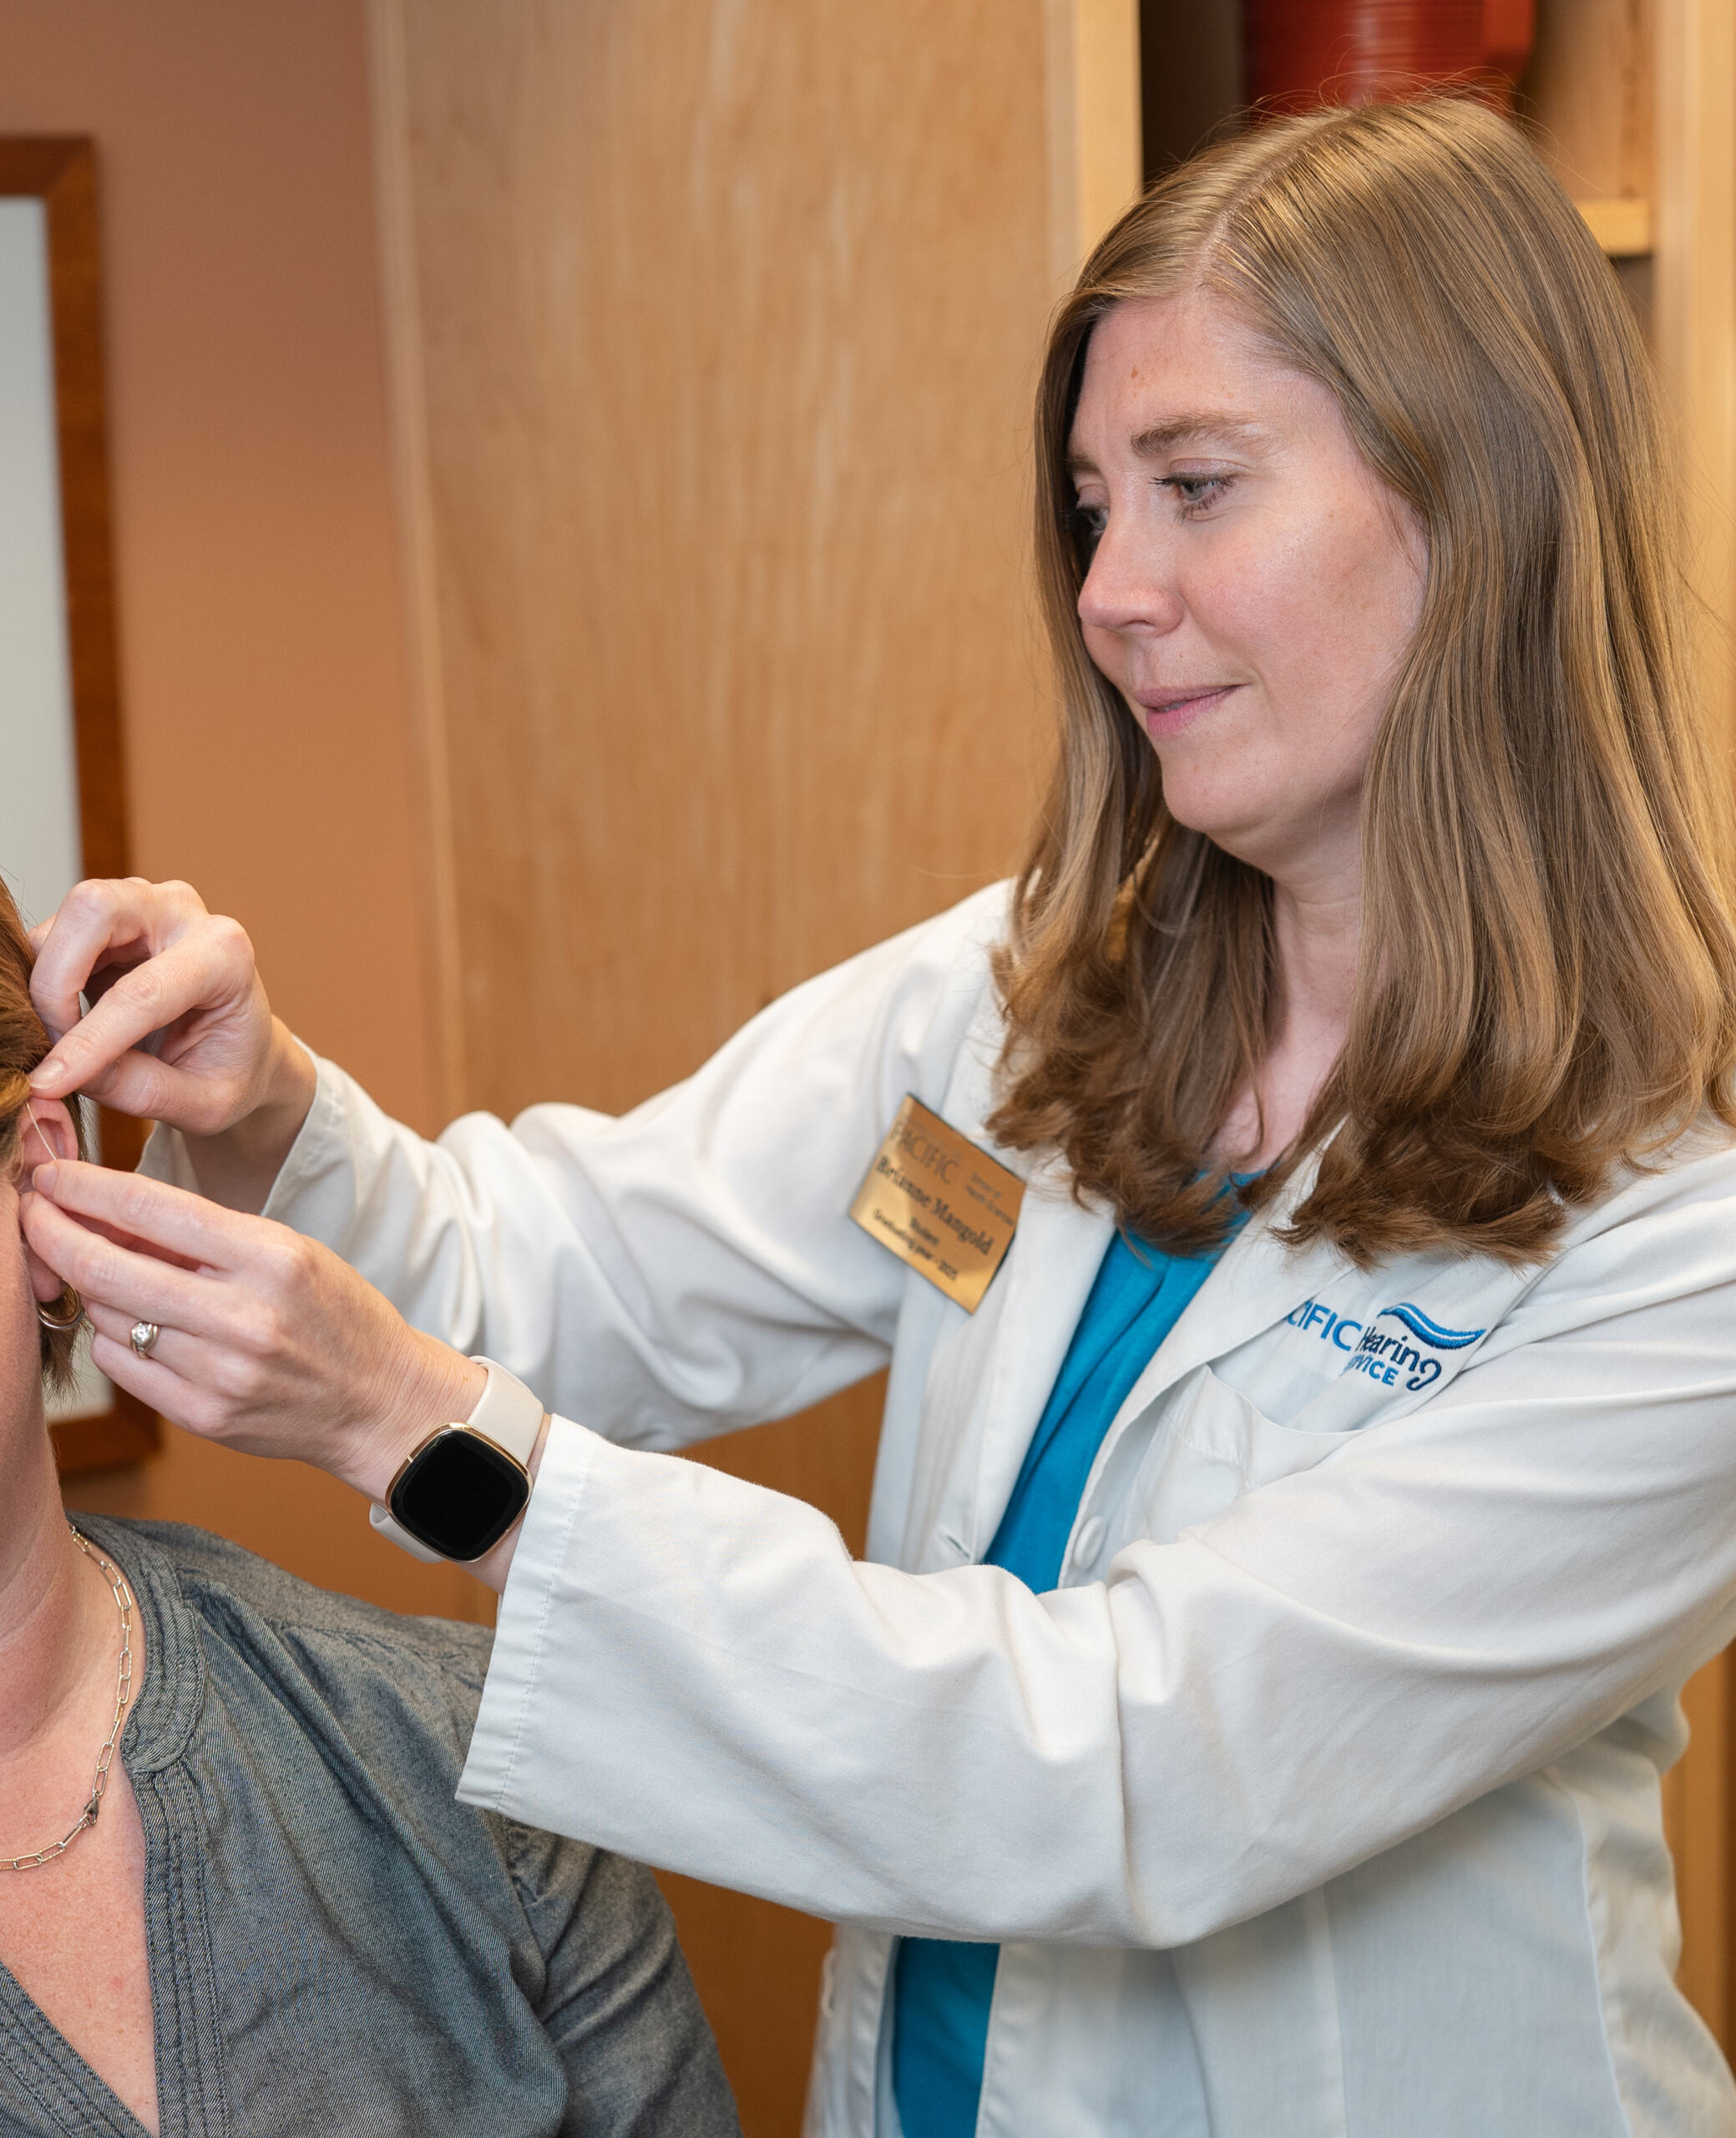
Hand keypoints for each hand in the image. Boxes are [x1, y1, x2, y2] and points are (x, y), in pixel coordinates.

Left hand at [22, 1158, 486, 1503]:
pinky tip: (141, 1326)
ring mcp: (221, 1372)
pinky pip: (122, 1366)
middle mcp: (245, 1315)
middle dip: (52, 1233)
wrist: (380, 1399)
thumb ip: (203, 1235)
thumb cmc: (334, 1314)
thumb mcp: (287, 1251)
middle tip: (30, 1213)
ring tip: (109, 1273)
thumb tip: (105, 1212)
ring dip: (92, 1288)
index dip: (85, 1188)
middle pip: (107, 1267)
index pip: (151, 1208)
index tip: (50, 1175)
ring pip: (108, 1316)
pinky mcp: (204, 1416)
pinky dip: (116, 1338)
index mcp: (272, 1257)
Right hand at [28, 879, 314, 1209]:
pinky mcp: (107, 915)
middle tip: (56, 1043)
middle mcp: (184, 913)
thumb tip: (59, 1075)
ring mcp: (142, 904)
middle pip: (94, 909)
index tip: (50, 1082)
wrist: (243, 1046)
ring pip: (63, 919)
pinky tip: (66, 1018)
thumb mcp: (204, 1103)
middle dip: (55, 981)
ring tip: (67, 1038)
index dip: (89, 1040)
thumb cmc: (232, 1070)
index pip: (142, 991)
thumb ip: (139, 1090)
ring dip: (47, 983)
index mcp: (226, 956)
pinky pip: (52, 935)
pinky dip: (44, 978)